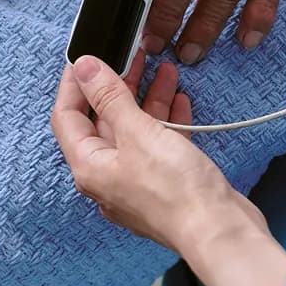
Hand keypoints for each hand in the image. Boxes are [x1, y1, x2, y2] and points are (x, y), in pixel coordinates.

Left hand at [51, 56, 265, 251]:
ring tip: (164, 70)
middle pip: (104, 121)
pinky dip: (167, 121)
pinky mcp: (165, 182)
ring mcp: (138, 181)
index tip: (85, 57)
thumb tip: (83, 68)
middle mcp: (108, 176)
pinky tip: (180, 101)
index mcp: (90, 166)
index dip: (74, 84)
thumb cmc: (175, 190)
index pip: (68, 117)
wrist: (218, 229)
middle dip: (119, 86)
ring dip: (148, 99)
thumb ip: (110, 97)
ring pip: (135, 131)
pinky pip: (159, 144)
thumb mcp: (138, 133)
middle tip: (133, 56)